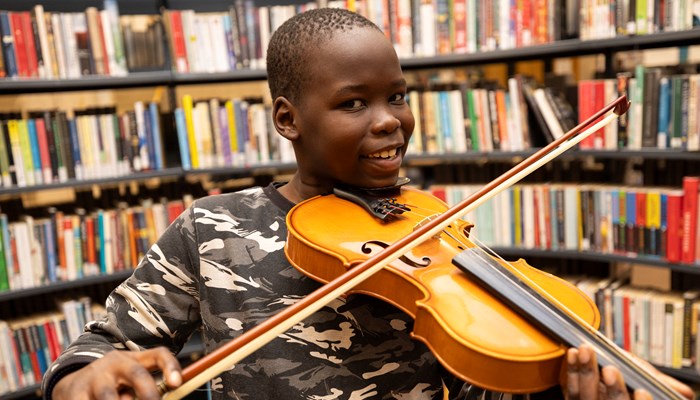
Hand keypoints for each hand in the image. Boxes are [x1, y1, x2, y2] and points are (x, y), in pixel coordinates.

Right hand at [52, 347, 182, 399]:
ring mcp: (95, 377)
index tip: (177, 383)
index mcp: (134, 359)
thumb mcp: (129, 384)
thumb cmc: (111, 385)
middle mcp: (115, 363)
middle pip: (136, 373)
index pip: (158, 355)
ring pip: (109, 396)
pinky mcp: (76, 393)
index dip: (170, 366)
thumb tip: (160, 398)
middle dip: (148, 393)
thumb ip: (143, 391)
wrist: (72, 384)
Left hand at [562, 344, 694, 399]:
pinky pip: (571, 388)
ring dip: (586, 372)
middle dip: (613, 389)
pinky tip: (573, 353)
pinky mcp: (574, 399)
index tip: (642, 391)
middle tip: (611, 370)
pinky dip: (572, 369)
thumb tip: (685, 393)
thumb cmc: (627, 375)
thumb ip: (661, 384)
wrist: (602, 366)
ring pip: (586, 396)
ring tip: (587, 351)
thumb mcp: (647, 379)